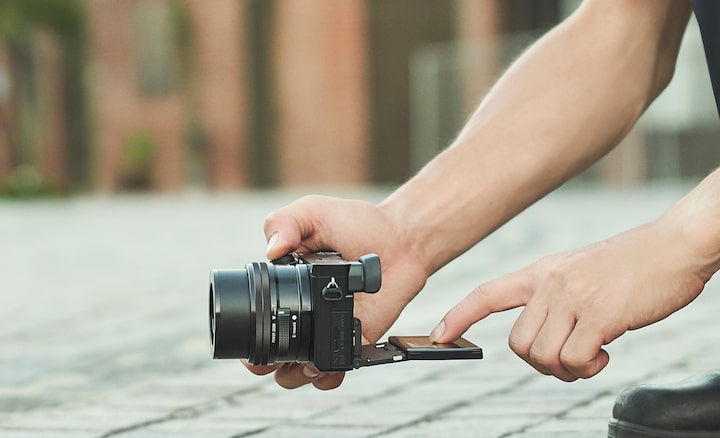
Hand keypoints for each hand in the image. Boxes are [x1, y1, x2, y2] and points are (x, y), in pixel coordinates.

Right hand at [244, 195, 427, 388]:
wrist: (401, 239)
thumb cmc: (356, 223)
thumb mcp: (313, 212)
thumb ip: (285, 221)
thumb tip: (271, 249)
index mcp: (285, 285)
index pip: (255, 315)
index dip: (246, 330)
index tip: (248, 332)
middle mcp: (302, 311)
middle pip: (268, 353)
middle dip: (262, 363)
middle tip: (271, 357)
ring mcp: (326, 328)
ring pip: (296, 370)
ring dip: (293, 374)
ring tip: (304, 362)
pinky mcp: (353, 340)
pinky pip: (334, 368)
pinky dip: (327, 376)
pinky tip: (327, 366)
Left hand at [430, 216, 713, 381]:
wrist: (674, 247)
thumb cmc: (632, 266)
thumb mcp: (579, 273)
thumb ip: (555, 300)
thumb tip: (544, 343)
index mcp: (542, 272)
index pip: (488, 294)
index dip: (460, 316)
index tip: (440, 336)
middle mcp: (551, 283)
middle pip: (518, 344)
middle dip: (541, 363)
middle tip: (572, 359)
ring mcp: (573, 298)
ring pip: (543, 356)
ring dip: (567, 368)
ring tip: (592, 354)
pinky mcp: (599, 314)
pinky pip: (574, 360)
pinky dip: (588, 368)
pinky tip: (605, 353)